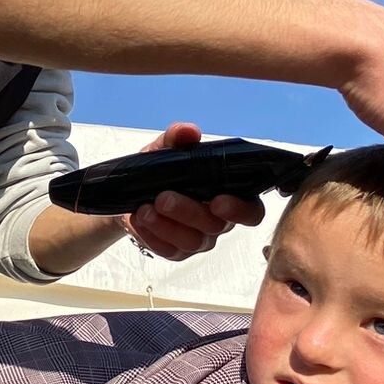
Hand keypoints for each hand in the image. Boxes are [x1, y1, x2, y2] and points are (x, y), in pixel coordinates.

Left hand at [122, 123, 265, 261]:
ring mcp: (200, 240)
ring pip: (193, 241)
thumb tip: (189, 131)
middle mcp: (219, 221)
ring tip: (145, 209)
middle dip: (189, 212)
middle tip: (163, 197)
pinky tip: (140, 220)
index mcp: (228, 195)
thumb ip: (178, 138)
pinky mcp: (178, 252)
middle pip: (217, 226)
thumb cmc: (161, 170)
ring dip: (167, 225)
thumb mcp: (166, 149)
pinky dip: (153, 236)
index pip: (251, 211)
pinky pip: (170, 251)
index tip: (217, 200)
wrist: (132, 191)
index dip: (240, 210)